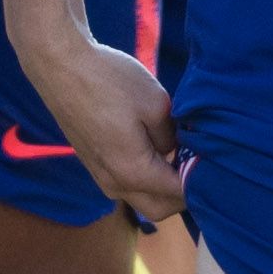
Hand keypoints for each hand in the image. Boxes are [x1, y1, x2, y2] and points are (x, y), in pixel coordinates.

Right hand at [21, 31, 182, 221]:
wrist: (59, 64)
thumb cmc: (109, 80)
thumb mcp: (156, 103)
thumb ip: (173, 137)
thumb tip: (174, 151)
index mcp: (133, 172)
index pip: (179, 194)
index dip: (200, 181)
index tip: (212, 161)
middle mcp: (115, 184)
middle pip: (160, 209)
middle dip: (182, 194)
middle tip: (194, 163)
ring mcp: (99, 176)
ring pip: (141, 199)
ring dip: (161, 187)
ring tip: (174, 154)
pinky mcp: (92, 163)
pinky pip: (125, 184)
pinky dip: (143, 178)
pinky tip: (151, 148)